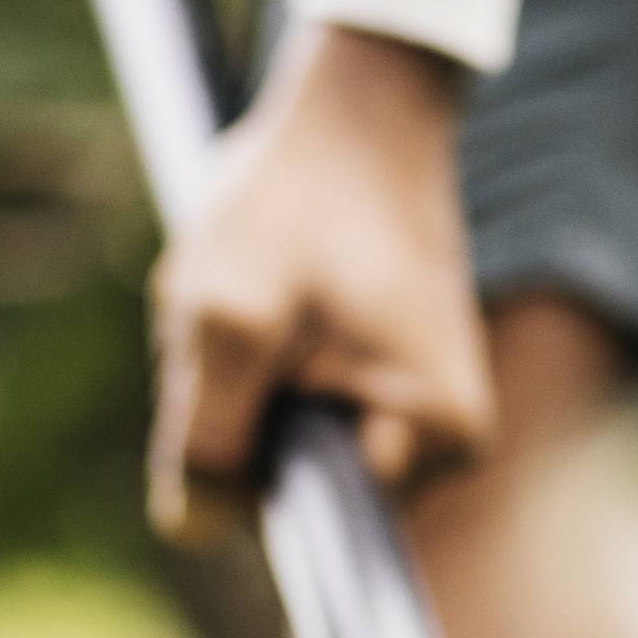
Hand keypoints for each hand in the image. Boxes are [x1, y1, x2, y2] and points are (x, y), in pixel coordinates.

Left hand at [147, 24, 491, 542]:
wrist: (360, 109)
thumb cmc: (301, 197)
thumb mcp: (225, 316)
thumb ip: (203, 437)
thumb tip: (193, 528)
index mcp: (431, 438)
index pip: (310, 528)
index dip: (246, 481)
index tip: (240, 390)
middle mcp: (444, 445)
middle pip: (296, 488)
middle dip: (239, 420)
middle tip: (238, 320)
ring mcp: (419, 416)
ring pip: (287, 448)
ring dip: (242, 389)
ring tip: (258, 300)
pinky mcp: (392, 385)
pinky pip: (299, 411)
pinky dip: (261, 366)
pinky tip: (272, 302)